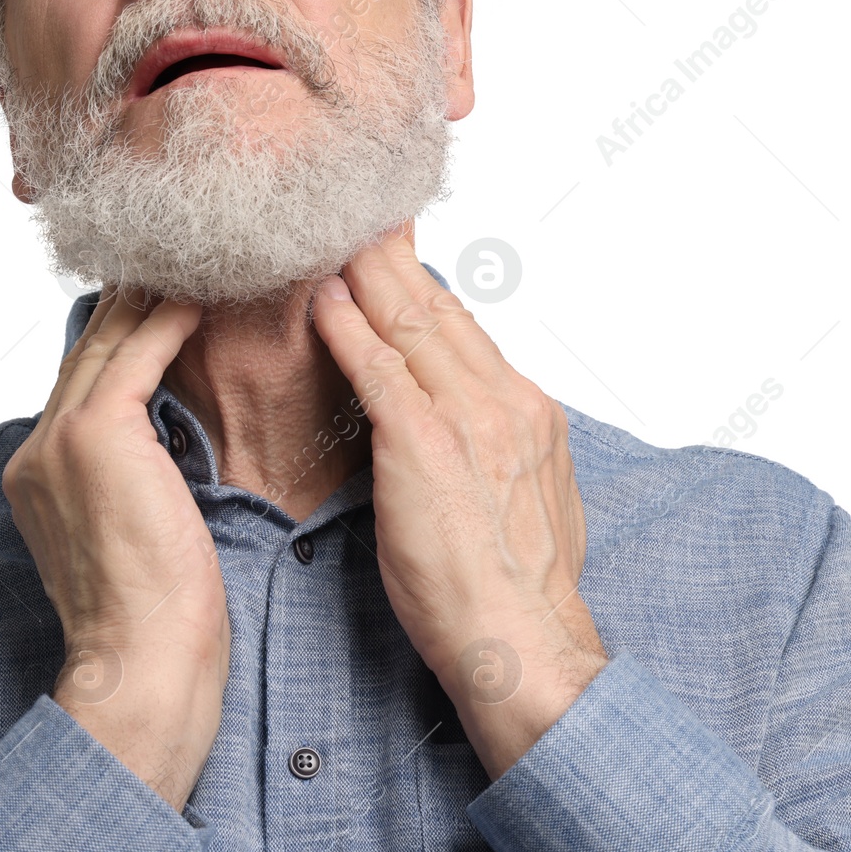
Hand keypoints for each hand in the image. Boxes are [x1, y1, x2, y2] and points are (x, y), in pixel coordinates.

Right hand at [3, 288, 229, 811]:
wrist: (143, 669)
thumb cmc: (159, 622)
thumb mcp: (138, 539)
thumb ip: (136, 486)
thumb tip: (168, 463)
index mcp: (42, 474)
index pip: (87, 384)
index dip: (125, 337)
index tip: (163, 296)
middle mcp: (40, 448)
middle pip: (91, 350)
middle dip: (135, 300)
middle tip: (181, 252)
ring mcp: (60, 440)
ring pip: (110, 342)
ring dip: (154, 295)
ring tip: (199, 254)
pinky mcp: (96, 436)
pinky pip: (138, 354)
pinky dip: (169, 319)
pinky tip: (202, 291)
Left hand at [311, 230, 607, 778]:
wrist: (525, 648)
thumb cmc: (512, 594)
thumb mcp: (525, 507)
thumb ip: (498, 455)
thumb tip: (476, 438)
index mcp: (529, 414)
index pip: (467, 331)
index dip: (423, 286)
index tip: (393, 248)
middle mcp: (507, 402)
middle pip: (440, 308)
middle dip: (393, 254)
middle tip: (354, 203)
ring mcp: (472, 420)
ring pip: (413, 323)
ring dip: (366, 273)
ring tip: (327, 229)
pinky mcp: (429, 448)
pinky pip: (382, 371)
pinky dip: (351, 331)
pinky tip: (322, 299)